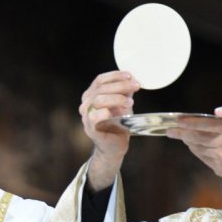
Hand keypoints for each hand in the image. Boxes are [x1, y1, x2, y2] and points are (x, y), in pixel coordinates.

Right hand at [79, 71, 139, 190]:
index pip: (100, 80)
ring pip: (98, 100)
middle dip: (121, 85)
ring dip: (116, 98)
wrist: (115, 145)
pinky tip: (116, 113)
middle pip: (101, 88)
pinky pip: (94, 117)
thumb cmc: (119, 123)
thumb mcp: (123, 103)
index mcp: (91, 94)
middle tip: (136, 86)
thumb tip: (134, 78)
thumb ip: (125, 91)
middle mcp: (86, 103)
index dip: (115, 75)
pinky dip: (105, 112)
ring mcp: (86, 116)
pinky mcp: (90, 128)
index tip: (130, 76)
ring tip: (130, 102)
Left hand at [165, 101, 221, 199]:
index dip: (188, 122)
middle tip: (170, 130)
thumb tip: (215, 111)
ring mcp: (220, 157)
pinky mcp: (218, 168)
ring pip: (197, 148)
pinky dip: (197, 151)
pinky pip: (203, 157)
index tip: (177, 120)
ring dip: (188, 142)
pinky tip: (195, 147)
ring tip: (182, 136)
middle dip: (180, 133)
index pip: (203, 124)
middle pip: (195, 137)